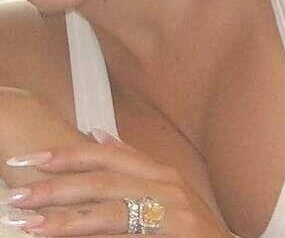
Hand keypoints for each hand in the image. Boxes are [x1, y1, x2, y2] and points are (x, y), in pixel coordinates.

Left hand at [2, 129, 228, 236]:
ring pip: (109, 209)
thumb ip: (133, 162)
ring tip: (29, 223)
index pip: (110, 155)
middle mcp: (168, 187)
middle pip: (105, 180)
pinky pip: (123, 235)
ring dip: (64, 217)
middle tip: (19, 195)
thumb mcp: (165, 189)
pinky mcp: (173, 234)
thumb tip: (98, 134)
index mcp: (162, 173)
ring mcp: (172, 212)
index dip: (70, 155)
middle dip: (58, 187)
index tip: (33, 158)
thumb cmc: (190, 227)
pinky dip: (91, 237)